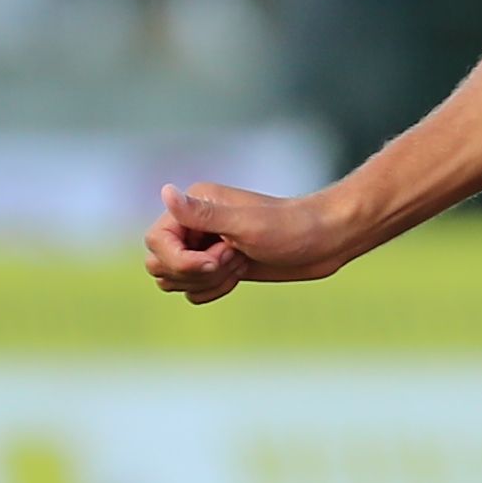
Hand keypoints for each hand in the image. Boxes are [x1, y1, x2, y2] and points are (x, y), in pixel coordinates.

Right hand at [147, 180, 360, 302]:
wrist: (325, 241)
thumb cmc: (292, 228)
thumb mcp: (246, 224)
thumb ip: (201, 215)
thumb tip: (165, 191)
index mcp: (195, 205)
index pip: (156, 242)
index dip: (181, 260)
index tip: (216, 260)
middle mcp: (194, 224)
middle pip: (159, 264)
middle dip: (195, 273)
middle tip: (233, 259)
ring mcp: (204, 246)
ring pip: (176, 280)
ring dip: (208, 282)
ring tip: (240, 264)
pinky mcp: (217, 266)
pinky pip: (194, 291)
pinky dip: (214, 290)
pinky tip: (242, 274)